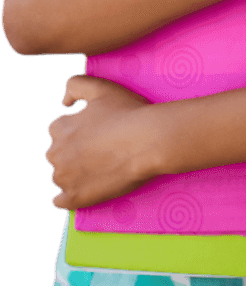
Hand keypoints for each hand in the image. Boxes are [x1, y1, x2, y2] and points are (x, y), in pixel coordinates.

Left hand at [46, 75, 158, 208]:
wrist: (149, 141)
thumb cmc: (128, 113)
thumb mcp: (101, 88)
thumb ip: (75, 85)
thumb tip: (64, 102)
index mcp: (60, 129)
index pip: (59, 129)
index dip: (78, 129)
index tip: (96, 131)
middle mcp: (55, 154)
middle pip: (58, 154)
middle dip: (74, 152)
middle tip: (101, 148)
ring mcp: (64, 178)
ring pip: (60, 176)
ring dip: (74, 172)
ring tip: (101, 167)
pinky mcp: (75, 198)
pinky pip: (61, 201)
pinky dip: (69, 196)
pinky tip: (86, 188)